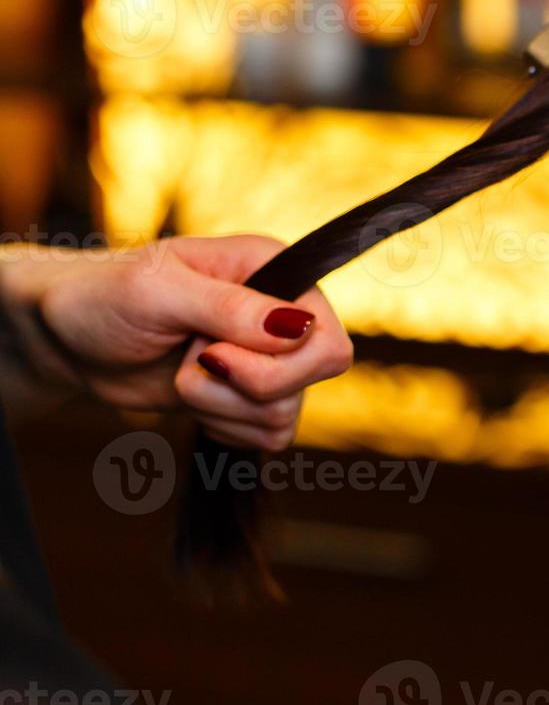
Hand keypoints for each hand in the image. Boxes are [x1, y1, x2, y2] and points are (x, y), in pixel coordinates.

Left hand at [0, 235, 352, 449]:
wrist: (64, 338)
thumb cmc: (103, 297)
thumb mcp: (159, 292)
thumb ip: (232, 308)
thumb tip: (300, 326)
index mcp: (276, 269)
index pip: (328, 335)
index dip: (282, 359)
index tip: (214, 351)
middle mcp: (284, 312)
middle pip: (316, 376)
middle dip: (245, 384)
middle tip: (194, 361)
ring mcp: (270, 357)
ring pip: (288, 411)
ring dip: (222, 406)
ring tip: (182, 372)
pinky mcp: (250, 396)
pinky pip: (268, 434)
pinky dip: (222, 425)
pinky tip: (191, 396)